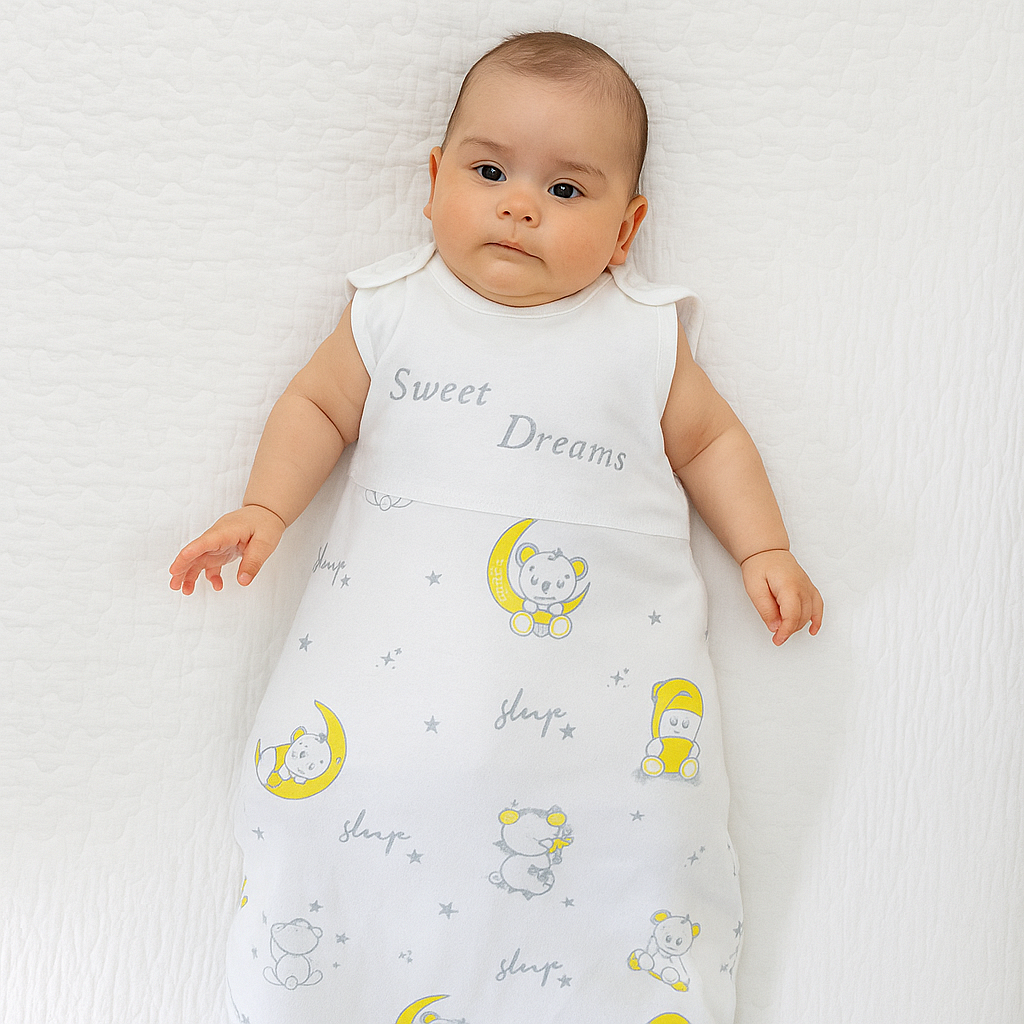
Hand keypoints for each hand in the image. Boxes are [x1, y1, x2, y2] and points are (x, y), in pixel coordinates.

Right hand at [169, 505, 285, 594]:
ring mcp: (217, 543)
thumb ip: (253, 562)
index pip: (203, 543)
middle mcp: (217, 537)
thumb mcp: (265, 544)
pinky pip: (211, 563)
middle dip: (182, 568)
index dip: (188, 555)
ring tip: (185, 590)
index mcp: (225, 532)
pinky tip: (217, 585)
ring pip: (199, 559)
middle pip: (195, 553)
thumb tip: (243, 582)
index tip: (175, 568)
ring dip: (191, 574)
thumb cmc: (265, 523)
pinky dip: (211, 575)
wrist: (266, 512)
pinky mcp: (221, 549)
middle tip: (174, 585)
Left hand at [740, 549, 822, 645]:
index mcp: (789, 587)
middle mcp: (803, 587)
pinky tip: (813, 629)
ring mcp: (808, 587)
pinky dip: (817, 619)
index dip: (785, 632)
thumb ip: (765, 609)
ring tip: (784, 630)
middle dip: (789, 630)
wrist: (767, 552)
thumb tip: (775, 627)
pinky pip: (818, 606)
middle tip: (775, 635)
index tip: (777, 640)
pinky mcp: (809, 588)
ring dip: (798, 625)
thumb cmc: (759, 566)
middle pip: (801, 618)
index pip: (792, 616)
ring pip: (809, 615)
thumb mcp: (754, 589)